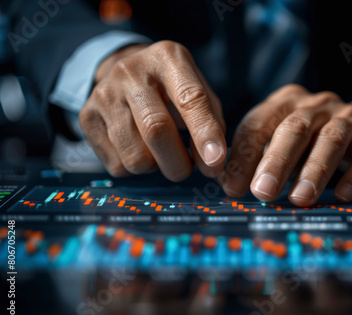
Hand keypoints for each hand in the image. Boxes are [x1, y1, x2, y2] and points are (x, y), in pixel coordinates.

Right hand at [79, 41, 225, 179]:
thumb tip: (212, 164)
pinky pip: (118, 165)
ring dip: (156, 167)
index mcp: (167, 58)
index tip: (215, 162)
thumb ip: (211, 123)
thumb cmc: (171, 88)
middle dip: (179, 163)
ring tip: (160, 151)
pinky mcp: (87, 118)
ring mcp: (103, 94)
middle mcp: (130, 72)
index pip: (190, 98)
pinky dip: (136, 168)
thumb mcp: (197, 92)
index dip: (205, 133)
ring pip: (136, 157)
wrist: (125, 75)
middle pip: (156, 130)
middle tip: (187, 170)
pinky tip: (138, 148)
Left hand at [219, 84, 351, 205]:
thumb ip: (260, 160)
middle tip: (262, 192)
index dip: (243, 156)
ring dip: (314, 171)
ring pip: (330, 140)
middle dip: (276, 161)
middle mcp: (318, 105)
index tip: (233, 188)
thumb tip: (231, 187)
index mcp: (287, 103)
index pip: (259, 123)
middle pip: (294, 128)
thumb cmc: (316, 146)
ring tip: (299, 198)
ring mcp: (350, 118)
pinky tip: (342, 196)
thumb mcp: (287, 146)